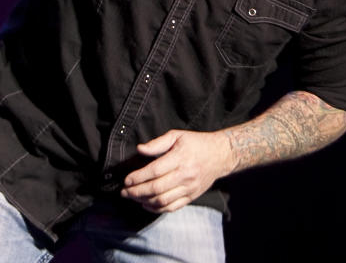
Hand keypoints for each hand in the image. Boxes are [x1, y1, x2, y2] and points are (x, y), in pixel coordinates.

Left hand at [120, 129, 235, 212]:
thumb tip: (139, 149)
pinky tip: (146, 204)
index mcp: (180, 158)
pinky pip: (172, 207)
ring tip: (133, 197)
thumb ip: (157, 143)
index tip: (126, 180)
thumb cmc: (196, 143)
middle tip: (124, 192)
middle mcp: (185, 175)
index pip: (154, 171)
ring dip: (144, 201)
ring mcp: (189, 188)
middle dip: (136, 192)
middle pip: (156, 188)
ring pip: (163, 200)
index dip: (138, 177)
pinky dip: (157, 209)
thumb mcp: (177, 136)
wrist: (220, 155)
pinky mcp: (192, 197)